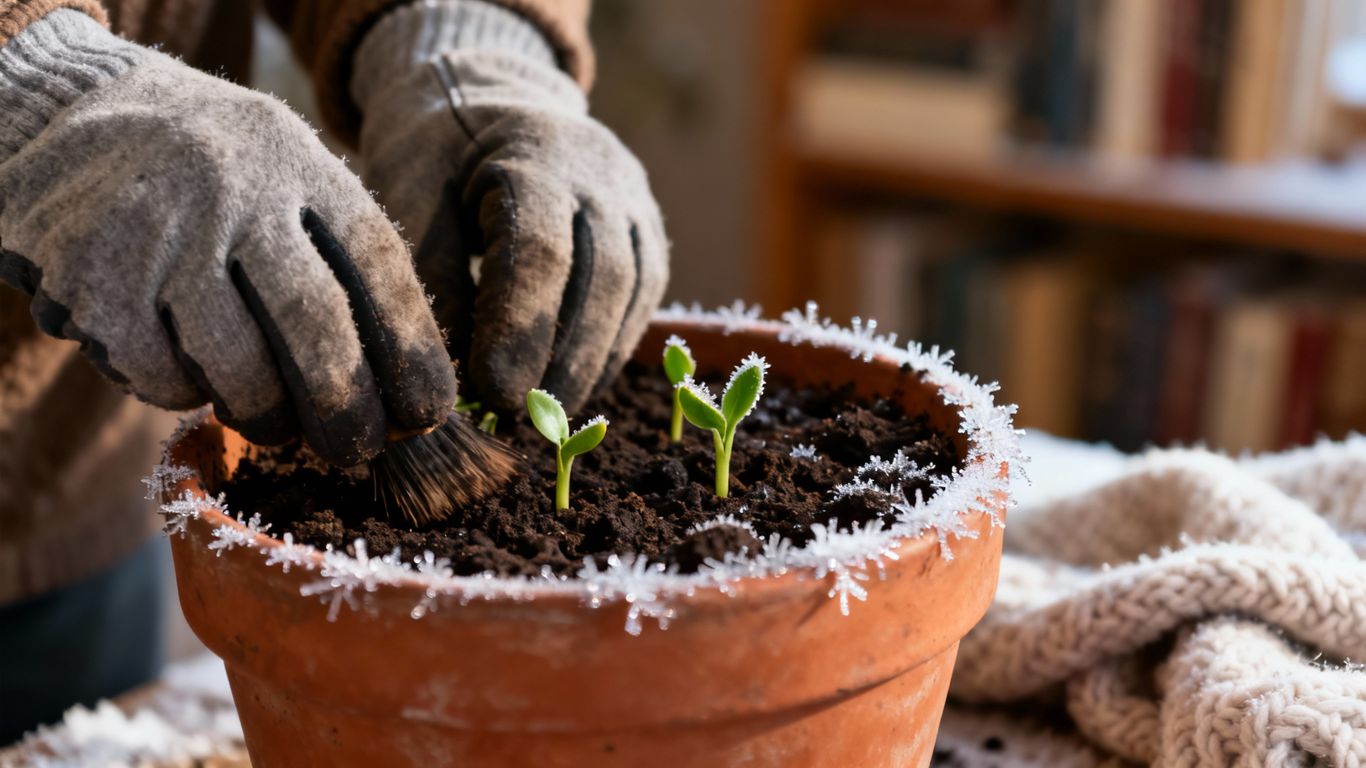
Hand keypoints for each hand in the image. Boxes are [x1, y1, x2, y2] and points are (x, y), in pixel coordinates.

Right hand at [0, 10, 455, 464]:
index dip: (412, 350)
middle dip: (346, 405)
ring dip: (266, 414)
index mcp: (300, 163)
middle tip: (358, 451)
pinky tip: (187, 370)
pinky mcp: (93, 277)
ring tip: (272, 421)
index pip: (378, 263)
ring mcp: (160, 231)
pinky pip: (162, 375)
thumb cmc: (214, 177)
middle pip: (314, 321)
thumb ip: (342, 261)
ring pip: (237, 365)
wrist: (70, 117)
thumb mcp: (286, 178)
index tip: (427, 415)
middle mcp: (235, 188)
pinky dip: (185, 394)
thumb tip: (409, 390)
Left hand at [352, 0, 668, 412]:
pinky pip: (641, 301)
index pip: (539, 250)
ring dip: (591, 363)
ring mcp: (635, 202)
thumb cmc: (435, 151)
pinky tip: (570, 388)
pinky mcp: (647, 235)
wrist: (489, 98)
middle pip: (602, 277)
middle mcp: (603, 173)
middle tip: (523, 420)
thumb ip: (429, 269)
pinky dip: (608, 349)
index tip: (492, 395)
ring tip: (547, 418)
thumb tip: (448, 370)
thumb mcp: (409, 189)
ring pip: (633, 294)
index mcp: (535, 151)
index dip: (519, 329)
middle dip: (564, 358)